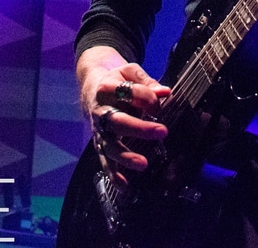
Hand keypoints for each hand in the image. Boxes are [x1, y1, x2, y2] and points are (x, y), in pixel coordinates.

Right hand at [77, 46, 171, 185]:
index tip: (160, 100)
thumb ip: (147, 81)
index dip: (146, 96)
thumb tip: (165, 93)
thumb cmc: (117, 80)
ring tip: (143, 164)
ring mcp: (99, 129)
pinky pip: (105, 160)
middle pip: (118, 121)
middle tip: (162, 132)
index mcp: (107, 87)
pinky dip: (113, 174)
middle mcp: (100, 110)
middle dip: (139, 128)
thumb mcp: (130, 72)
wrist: (92, 86)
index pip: (128, 91)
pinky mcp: (99, 142)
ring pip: (109, 145)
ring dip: (126, 156)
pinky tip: (124, 186)